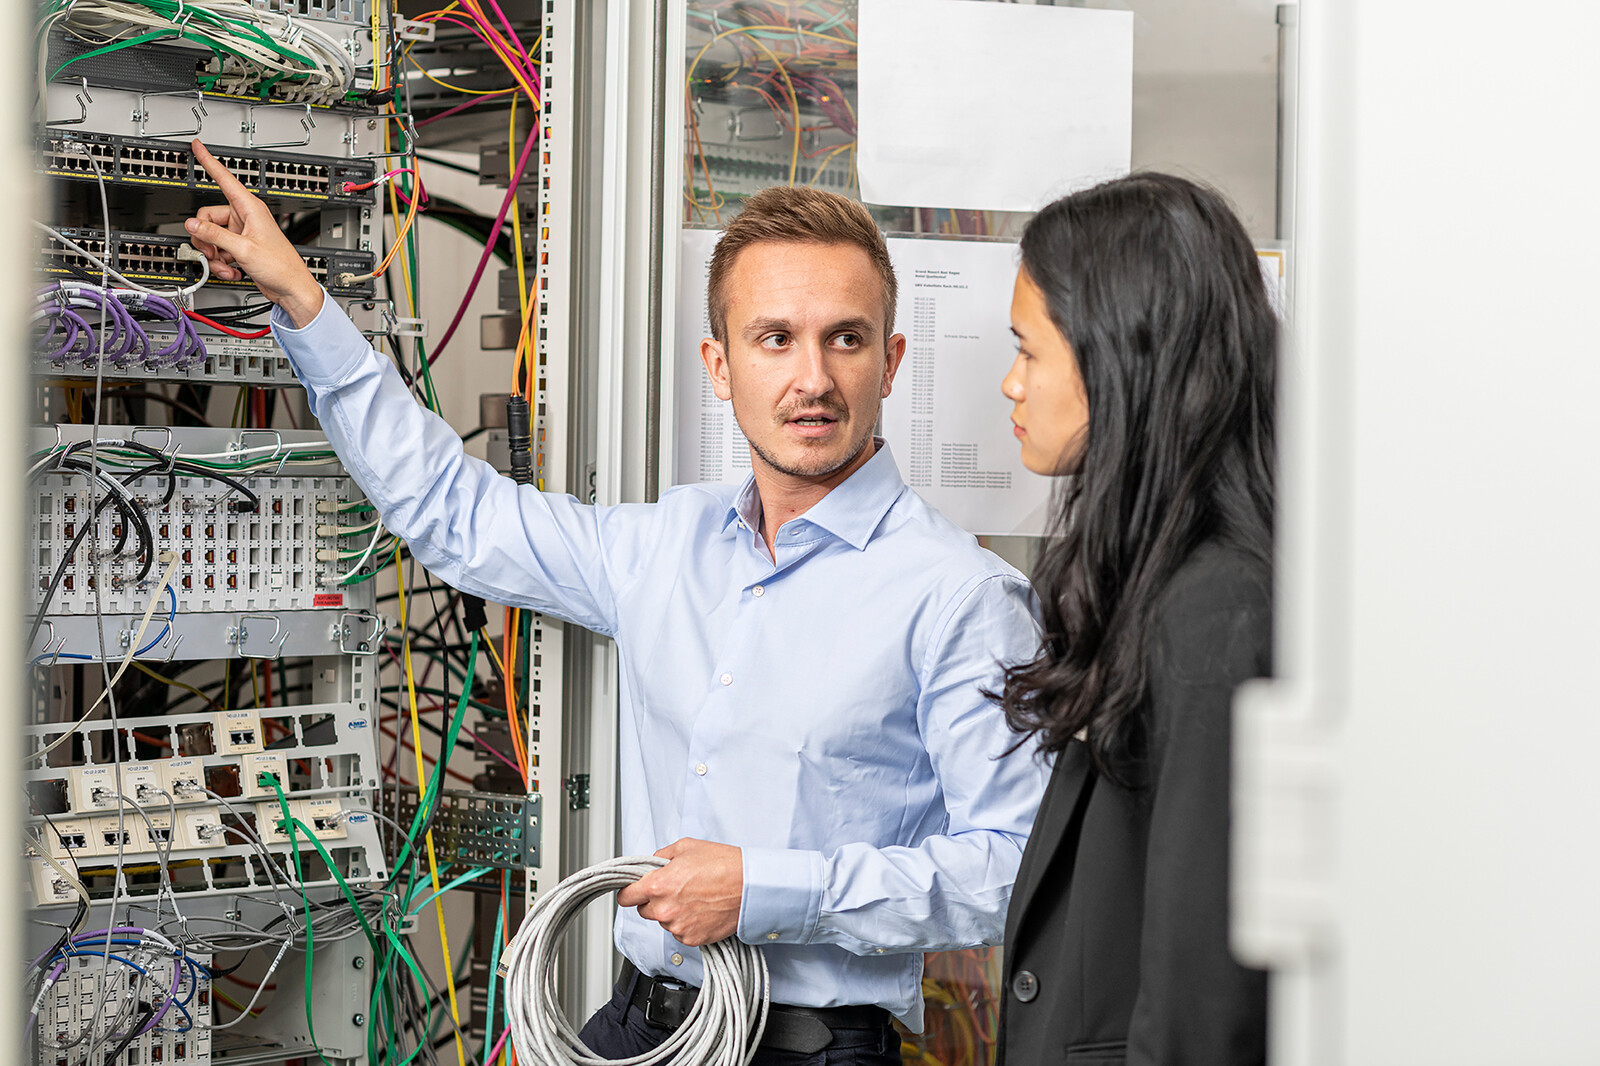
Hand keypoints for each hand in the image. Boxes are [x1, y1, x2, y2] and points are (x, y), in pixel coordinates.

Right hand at [184, 139, 323, 326]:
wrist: (290, 288)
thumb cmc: (280, 266)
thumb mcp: (243, 249)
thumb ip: (214, 235)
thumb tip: (192, 224)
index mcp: (250, 208)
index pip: (224, 178)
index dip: (209, 162)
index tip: (198, 146)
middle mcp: (245, 217)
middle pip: (207, 217)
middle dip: (205, 238)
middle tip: (211, 252)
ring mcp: (241, 232)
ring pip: (210, 236)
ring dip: (214, 255)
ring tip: (227, 266)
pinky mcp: (239, 247)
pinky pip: (218, 249)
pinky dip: (221, 262)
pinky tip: (233, 270)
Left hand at [616, 838, 743, 946]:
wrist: (750, 886)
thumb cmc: (723, 864)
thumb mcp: (687, 847)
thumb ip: (662, 856)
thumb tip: (653, 864)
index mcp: (658, 885)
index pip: (626, 897)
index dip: (630, 891)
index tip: (634, 891)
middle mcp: (664, 910)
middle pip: (644, 910)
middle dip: (655, 900)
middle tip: (676, 888)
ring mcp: (678, 927)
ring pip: (664, 921)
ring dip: (673, 912)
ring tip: (695, 897)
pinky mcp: (692, 939)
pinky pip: (681, 932)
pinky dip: (688, 923)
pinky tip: (702, 910)